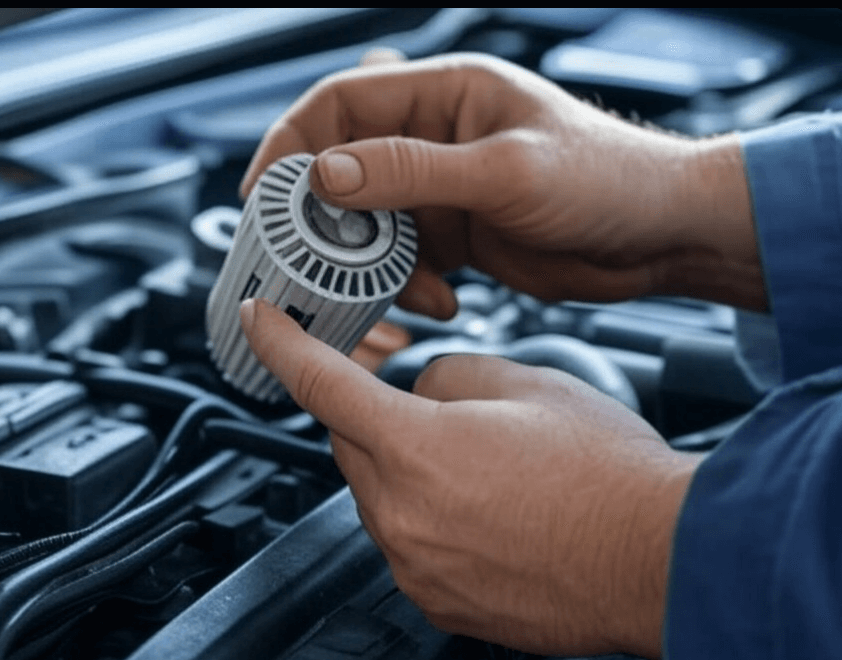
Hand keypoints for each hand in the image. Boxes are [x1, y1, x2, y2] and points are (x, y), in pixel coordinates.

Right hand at [241, 52, 764, 313]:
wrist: (660, 237)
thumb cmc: (610, 177)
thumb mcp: (504, 171)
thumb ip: (412, 171)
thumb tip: (328, 172)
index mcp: (446, 94)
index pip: (341, 104)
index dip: (292, 144)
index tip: (263, 193)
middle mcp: (437, 138)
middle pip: (345, 170)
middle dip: (327, 219)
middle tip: (312, 259)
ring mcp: (445, 190)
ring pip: (371, 225)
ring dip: (374, 265)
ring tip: (407, 289)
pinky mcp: (458, 236)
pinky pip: (405, 261)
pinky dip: (409, 287)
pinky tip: (443, 301)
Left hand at [241, 298, 700, 657]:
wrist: (661, 560)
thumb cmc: (608, 474)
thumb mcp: (524, 383)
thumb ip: (448, 376)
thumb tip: (421, 390)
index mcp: (415, 447)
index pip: (320, 383)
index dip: (281, 344)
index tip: (261, 323)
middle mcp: (401, 514)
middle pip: (346, 443)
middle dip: (367, 413)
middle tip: (412, 398)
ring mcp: (416, 566)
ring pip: (375, 496)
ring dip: (400, 468)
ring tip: (473, 462)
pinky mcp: (437, 601)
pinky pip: (404, 545)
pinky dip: (423, 517)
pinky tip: (478, 507)